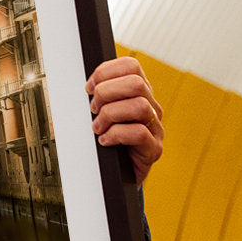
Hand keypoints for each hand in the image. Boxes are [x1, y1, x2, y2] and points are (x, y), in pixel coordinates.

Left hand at [86, 57, 163, 183]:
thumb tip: (87, 86)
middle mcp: (151, 107)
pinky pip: (138, 133)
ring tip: (98, 127)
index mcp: (139, 93)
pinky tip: (104, 141)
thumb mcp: (102, 113)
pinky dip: (115, 135)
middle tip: (93, 109)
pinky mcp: (153, 149)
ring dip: (110, 115)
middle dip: (106, 93)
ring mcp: (155, 128)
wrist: (117, 174)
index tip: (89, 88)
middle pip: (135, 83)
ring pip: (139, 106)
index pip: (130, 66)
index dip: (106, 72)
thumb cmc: (108, 140)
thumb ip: (99, 96)